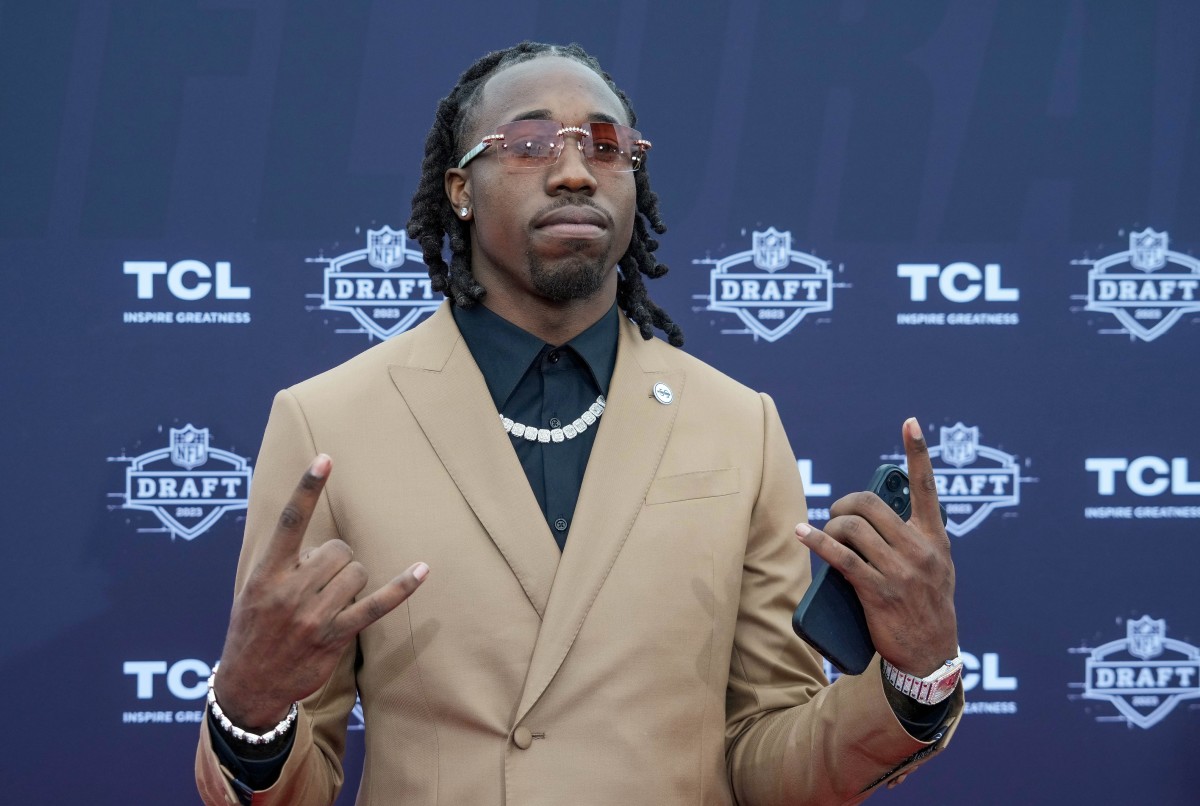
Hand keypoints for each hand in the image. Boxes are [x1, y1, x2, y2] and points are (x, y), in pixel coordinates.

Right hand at [213, 454, 428, 729]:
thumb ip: (284, 564)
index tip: (325, 459)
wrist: (248, 687)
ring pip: (356, 573)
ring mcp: (311, 616)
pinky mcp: (333, 637)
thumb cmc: (254, 630)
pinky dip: (401, 587)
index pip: (289, 522)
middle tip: (323, 581)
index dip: (308, 489)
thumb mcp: (254, 591)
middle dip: (339, 560)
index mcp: (266, 573)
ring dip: (353, 581)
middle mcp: (288, 591)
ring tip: (332, 600)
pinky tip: (422, 570)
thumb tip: (325, 547)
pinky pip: (374, 606)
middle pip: (338, 550)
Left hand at [796, 418, 956, 676]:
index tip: (910, 422)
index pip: (927, 488)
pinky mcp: (878, 591)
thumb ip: (915, 541)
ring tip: (826, 533)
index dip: (918, 453)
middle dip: (846, 504)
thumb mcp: (936, 570)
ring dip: (831, 526)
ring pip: (853, 528)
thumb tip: (877, 518)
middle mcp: (920, 550)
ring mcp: (899, 571)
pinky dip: (817, 541)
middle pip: (872, 505)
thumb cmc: (927, 609)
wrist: (930, 657)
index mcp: (936, 540)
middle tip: (836, 514)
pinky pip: (841, 557)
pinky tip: (802, 534)